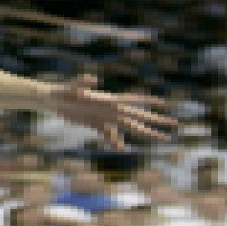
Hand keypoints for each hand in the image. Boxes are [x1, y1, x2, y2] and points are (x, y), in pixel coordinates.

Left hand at [42, 74, 174, 149]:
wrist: (51, 100)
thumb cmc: (62, 91)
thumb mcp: (72, 88)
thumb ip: (82, 83)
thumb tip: (92, 78)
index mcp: (108, 101)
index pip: (133, 100)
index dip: (148, 101)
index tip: (164, 103)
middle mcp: (110, 109)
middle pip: (138, 116)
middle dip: (156, 121)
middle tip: (174, 125)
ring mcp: (104, 117)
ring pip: (128, 127)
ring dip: (144, 133)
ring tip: (160, 138)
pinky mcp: (95, 124)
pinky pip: (109, 134)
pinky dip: (114, 140)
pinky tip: (119, 147)